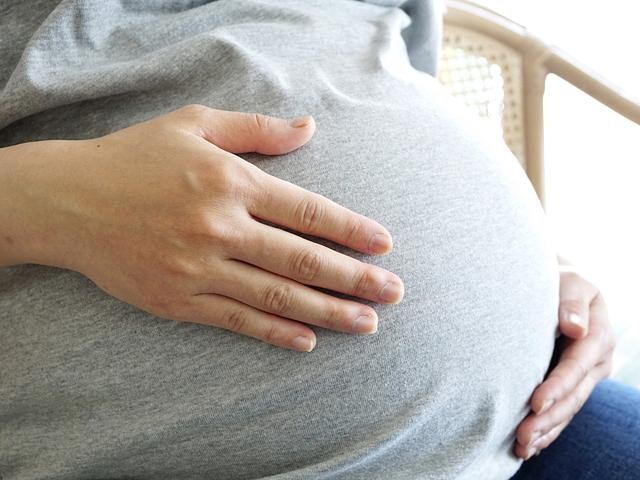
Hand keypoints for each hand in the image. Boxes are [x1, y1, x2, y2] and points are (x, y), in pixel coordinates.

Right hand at [2, 105, 403, 351]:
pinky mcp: (177, 300)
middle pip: (302, 259)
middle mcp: (220, 227)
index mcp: (230, 182)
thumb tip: (309, 128)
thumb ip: (257, 129)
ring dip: (327, 312)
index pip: (307, 211)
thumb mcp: (195, 124)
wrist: (68, 201)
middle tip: (393, 293)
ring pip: (277, 295)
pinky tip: (307, 341)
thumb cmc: (136, 157)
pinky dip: (275, 333)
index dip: (351, 230)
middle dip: (354, 279)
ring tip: (366, 324)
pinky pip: (236, 320)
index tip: (385, 244)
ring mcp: (198, 268)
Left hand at [514, 264, 615, 458]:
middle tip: (522, 435)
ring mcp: (586, 378)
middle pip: (573, 396)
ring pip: (568, 410)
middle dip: (548, 418)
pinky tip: (529, 446)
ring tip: (521, 447)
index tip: (534, 402)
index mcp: (598, 337)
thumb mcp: (570, 281)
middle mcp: (596, 362)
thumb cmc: (561, 281)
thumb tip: (574, 327)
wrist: (561, 288)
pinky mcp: (572, 386)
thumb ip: (571, 301)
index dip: (557, 385)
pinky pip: (562, 412)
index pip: (576, 366)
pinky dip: (547, 430)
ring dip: (545, 431)